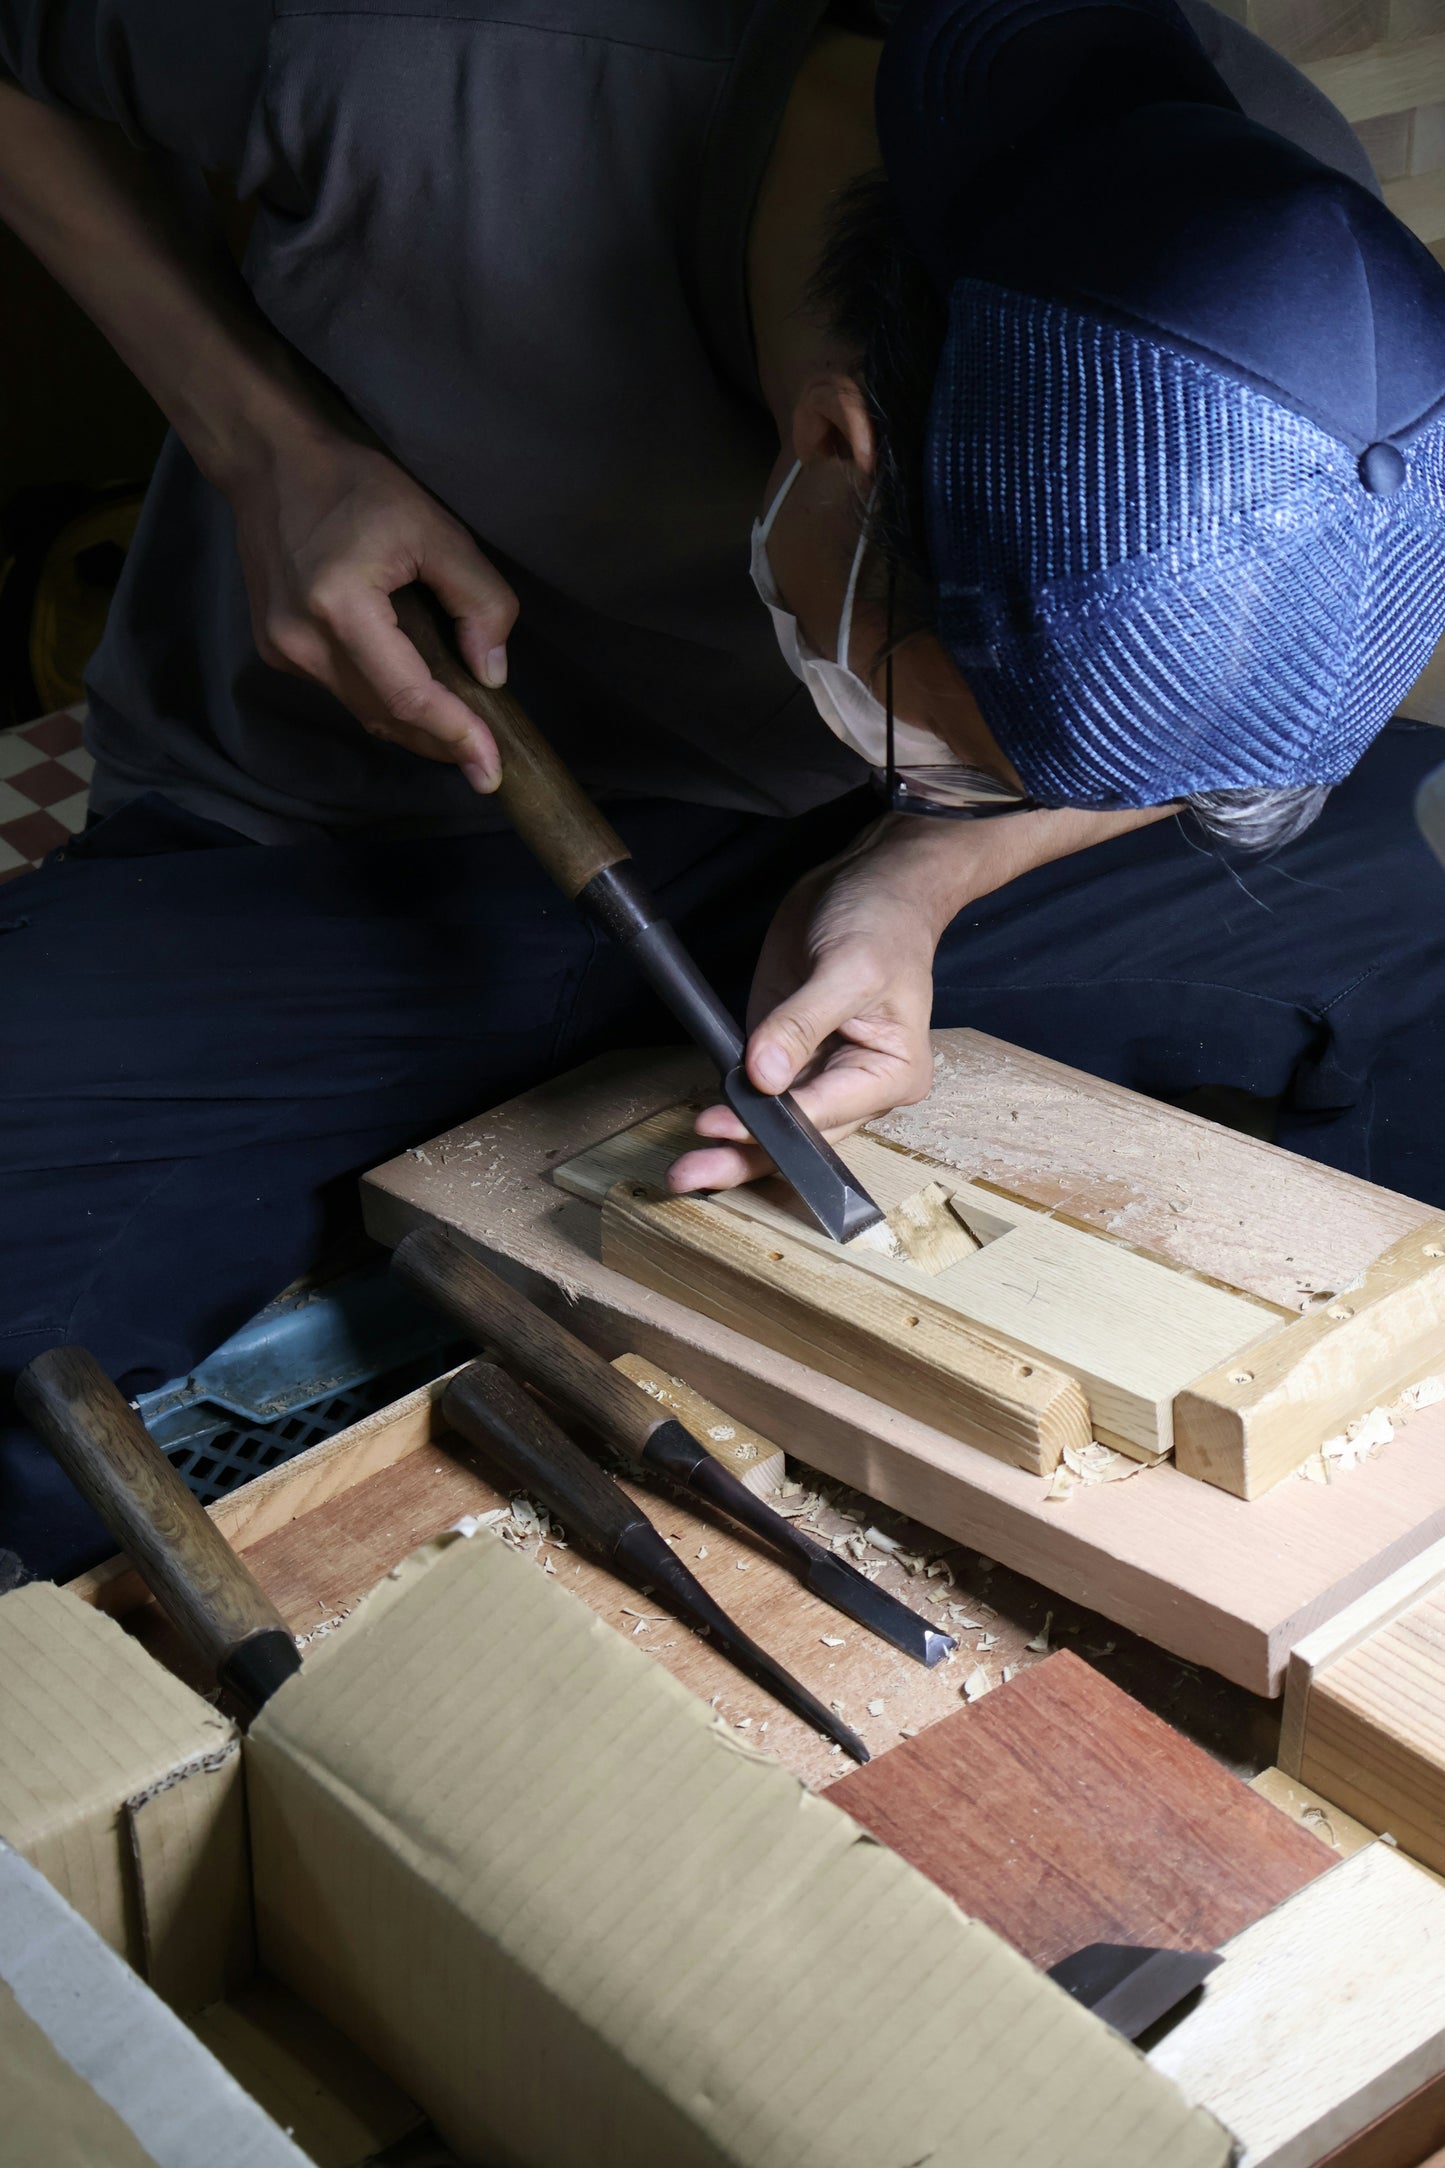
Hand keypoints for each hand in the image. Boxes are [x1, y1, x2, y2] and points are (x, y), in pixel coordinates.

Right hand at [228, 426, 516, 789]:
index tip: (491, 770)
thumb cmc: (356, 486)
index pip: (407, 696)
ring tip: (460, 731)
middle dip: (440, 744)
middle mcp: (301, 640)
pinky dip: (383, 701)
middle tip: (487, 763)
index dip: (454, 735)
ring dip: (413, 727)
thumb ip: (477, 599)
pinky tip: (415, 695)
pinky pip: (342, 692)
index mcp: (340, 607)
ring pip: (362, 711)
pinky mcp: (275, 650)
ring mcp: (281, 650)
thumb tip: (491, 674)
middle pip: (385, 716)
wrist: (270, 463)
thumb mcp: (436, 529)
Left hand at [667, 823, 944, 1194]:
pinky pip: (756, 1094)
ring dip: (730, 1148)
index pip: (824, 1114)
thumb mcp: (848, 968)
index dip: (771, 1126)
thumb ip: (802, 1024)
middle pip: (798, 1138)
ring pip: (774, 1127)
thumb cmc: (883, 922)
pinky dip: (729, 1112)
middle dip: (744, 1157)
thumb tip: (764, 1076)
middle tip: (691, 1174)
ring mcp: (818, 1072)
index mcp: (890, 1074)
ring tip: (687, 1169)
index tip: (722, 1125)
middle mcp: (856, 1085)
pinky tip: (698, 1132)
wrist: (873, 883)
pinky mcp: (785, 1053)